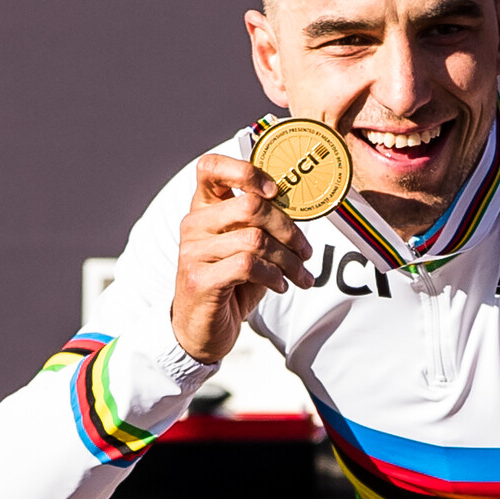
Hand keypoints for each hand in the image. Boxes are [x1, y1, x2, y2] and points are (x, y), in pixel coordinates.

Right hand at [168, 154, 312, 369]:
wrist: (201, 330)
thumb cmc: (230, 284)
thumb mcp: (246, 248)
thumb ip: (262, 225)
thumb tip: (302, 206)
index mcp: (204, 208)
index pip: (210, 167)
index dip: (246, 171)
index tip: (275, 190)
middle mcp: (194, 224)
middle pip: (250, 206)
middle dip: (288, 229)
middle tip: (306, 251)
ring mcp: (193, 252)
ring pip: (255, 240)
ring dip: (289, 260)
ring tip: (301, 274)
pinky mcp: (200, 279)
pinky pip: (248, 266)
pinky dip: (274, 275)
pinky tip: (281, 285)